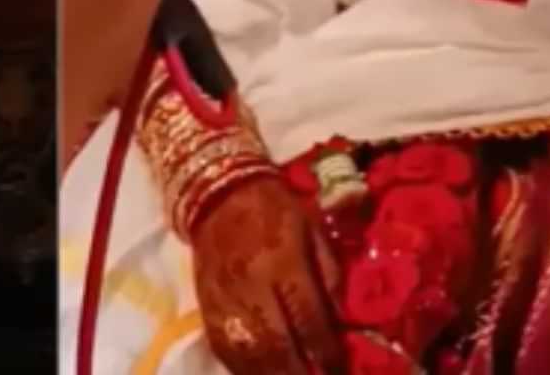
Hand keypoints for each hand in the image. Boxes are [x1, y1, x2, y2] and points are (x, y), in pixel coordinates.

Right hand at [191, 176, 346, 373]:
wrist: (220, 194)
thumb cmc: (276, 209)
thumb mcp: (313, 231)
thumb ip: (330, 275)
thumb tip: (342, 321)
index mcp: (282, 261)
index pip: (307, 318)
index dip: (326, 351)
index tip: (339, 368)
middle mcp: (251, 285)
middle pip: (276, 344)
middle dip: (299, 372)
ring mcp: (224, 299)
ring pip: (247, 354)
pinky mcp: (206, 306)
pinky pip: (222, 349)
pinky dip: (243, 370)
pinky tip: (260, 374)